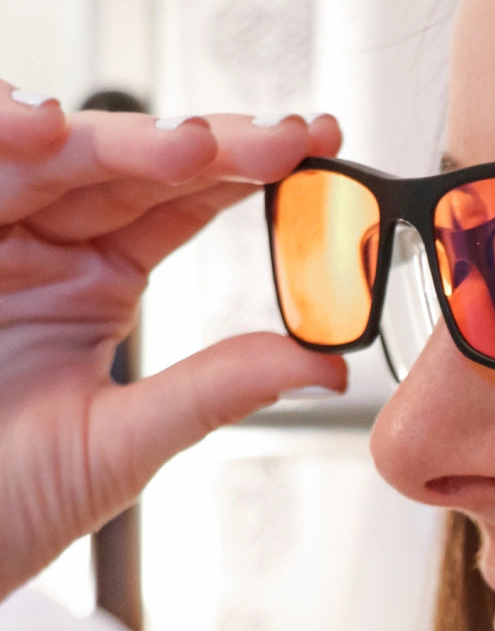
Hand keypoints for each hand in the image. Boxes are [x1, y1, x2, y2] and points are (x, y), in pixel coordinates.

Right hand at [0, 86, 349, 597]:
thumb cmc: (1, 503)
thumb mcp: (118, 442)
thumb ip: (215, 390)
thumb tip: (325, 365)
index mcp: (96, 280)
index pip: (181, 202)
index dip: (247, 168)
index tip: (316, 146)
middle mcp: (41, 244)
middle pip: (126, 164)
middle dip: (204, 145)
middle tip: (281, 141)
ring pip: (46, 156)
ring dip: (113, 140)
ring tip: (186, 144)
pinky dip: (0, 135)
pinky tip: (42, 127)